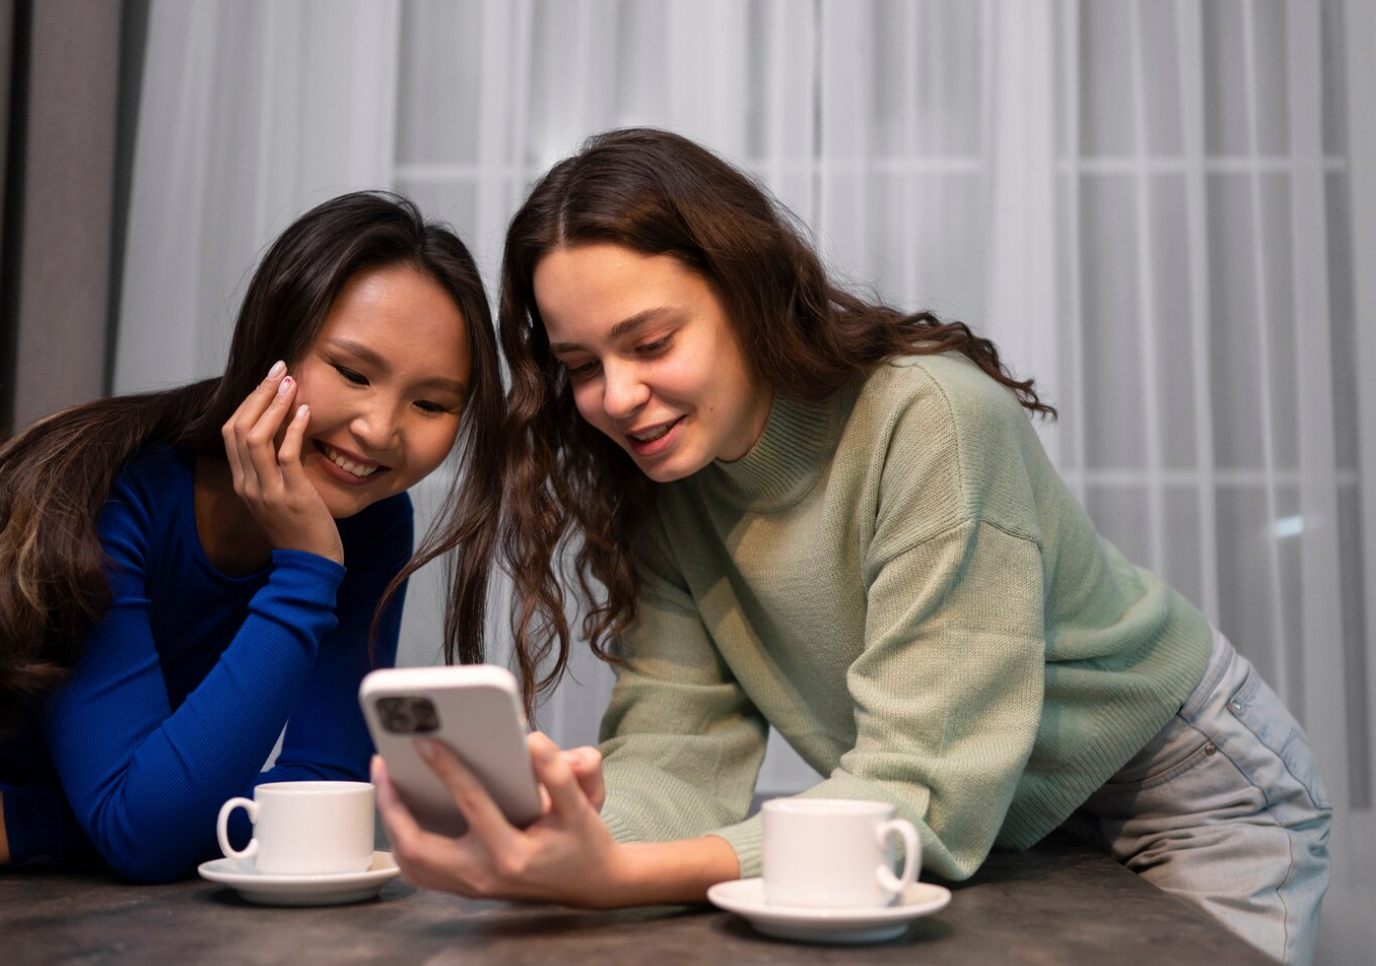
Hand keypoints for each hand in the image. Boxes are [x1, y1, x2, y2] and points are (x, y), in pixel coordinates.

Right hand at [221, 363, 342, 563]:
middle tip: (280, 369)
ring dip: (274, 405)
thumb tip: (284, 427)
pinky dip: (294, 429)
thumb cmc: (300, 526)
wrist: (311, 566)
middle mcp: (248, 484)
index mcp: (242, 482)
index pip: (232, 431)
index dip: (248, 401)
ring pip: (256, 437)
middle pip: (239, 428)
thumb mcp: (278, 492)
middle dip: (258, 394)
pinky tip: (305, 412)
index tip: (268, 378)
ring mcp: (267, 491)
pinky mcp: (291, 496)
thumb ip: (274, 465)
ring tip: (292, 383)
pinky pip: (286, 455)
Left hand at [374, 731, 626, 906]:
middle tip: (382, 764)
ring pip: (411, 861)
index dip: (448, 770)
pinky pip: (419, 868)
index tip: (426, 741)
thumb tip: (533, 742)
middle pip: (418, 847)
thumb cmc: (583, 842)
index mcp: (512, 853)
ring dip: (392, 822)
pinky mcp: (465, 886)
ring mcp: (471, 886)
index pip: (472, 806)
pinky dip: (403, 839)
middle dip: (392, 805)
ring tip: (386, 780)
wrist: (591, 883)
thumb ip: (560, 775)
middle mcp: (484, 875)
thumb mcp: (582, 807)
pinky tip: (401, 809)